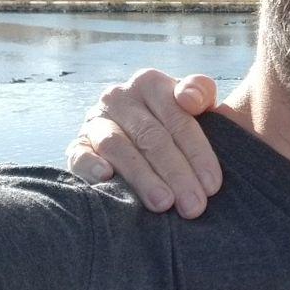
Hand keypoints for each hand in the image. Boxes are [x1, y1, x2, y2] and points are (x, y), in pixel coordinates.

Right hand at [65, 71, 221, 216]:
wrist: (144, 135)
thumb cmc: (179, 122)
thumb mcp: (198, 103)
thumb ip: (201, 92)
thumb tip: (188, 98)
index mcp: (150, 83)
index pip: (179, 119)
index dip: (198, 154)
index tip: (212, 186)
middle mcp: (119, 97)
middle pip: (151, 137)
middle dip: (176, 174)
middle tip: (194, 206)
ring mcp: (95, 120)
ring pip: (118, 147)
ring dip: (142, 177)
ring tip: (163, 203)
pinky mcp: (77, 144)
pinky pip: (80, 154)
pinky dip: (91, 166)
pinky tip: (107, 179)